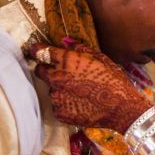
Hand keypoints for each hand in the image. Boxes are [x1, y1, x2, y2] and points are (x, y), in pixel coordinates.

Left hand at [30, 43, 151, 133]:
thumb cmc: (114, 80)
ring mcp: (57, 96)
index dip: (38, 50)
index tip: (34, 49)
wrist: (120, 107)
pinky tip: (81, 103)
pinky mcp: (59, 112)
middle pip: (40, 70)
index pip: (43, 52)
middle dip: (46, 69)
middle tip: (61, 73)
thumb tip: (67, 42)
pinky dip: (66, 103)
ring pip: (52, 89)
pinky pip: (59, 104)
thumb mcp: (101, 59)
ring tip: (80, 92)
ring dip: (61, 88)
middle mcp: (57, 78)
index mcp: (67, 61)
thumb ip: (81, 50)